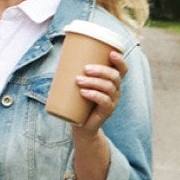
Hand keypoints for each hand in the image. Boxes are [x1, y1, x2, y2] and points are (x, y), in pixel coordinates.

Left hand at [70, 50, 125, 179]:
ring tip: (78, 80)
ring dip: (93, 82)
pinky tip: (83, 92)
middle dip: (101, 70)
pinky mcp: (106, 112)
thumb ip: (72, 73)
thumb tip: (58, 58)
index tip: (111, 53)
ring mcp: (112, 102)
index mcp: (111, 82)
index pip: (122, 70)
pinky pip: (104, 102)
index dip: (119, 61)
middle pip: (114, 76)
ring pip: (108, 88)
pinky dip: (94, 95)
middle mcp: (115, 91)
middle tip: (85, 69)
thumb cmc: (78, 101)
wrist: (80, 126)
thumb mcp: (77, 86)